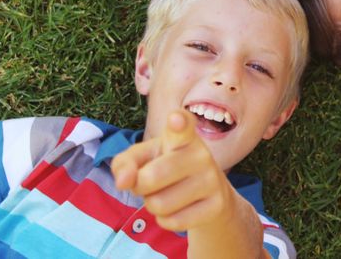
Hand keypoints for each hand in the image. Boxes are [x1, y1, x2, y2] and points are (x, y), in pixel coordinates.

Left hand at [111, 109, 235, 231]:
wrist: (207, 197)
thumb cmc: (166, 169)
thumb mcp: (143, 160)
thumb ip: (124, 164)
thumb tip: (123, 182)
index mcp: (182, 136)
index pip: (183, 126)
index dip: (178, 122)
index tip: (175, 118)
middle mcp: (201, 154)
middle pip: (151, 177)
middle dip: (140, 186)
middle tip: (151, 183)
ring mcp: (212, 179)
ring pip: (159, 204)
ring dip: (153, 205)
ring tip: (166, 195)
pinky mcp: (217, 205)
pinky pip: (173, 222)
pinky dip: (166, 220)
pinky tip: (178, 210)